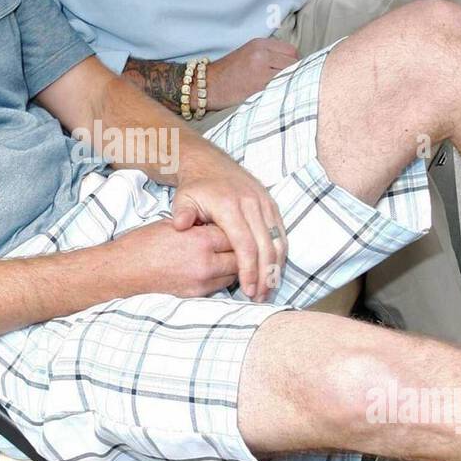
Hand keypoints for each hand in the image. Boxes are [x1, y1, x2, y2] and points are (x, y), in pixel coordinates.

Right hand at [115, 219, 238, 297]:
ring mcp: (202, 282)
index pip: (234, 235)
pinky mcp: (196, 295)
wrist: (123, 270)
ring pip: (233, 274)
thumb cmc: (144, 243)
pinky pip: (219, 286)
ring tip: (224, 256)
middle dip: (238, 249)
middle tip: (232, 243)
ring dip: (232, 266)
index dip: (234, 230)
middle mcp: (205, 263)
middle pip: (239, 257)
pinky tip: (214, 269)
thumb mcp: (173, 225)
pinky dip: (221, 278)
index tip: (232, 227)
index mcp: (200, 240)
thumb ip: (199, 227)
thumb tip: (217, 226)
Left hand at [172, 168, 285, 301]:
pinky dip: (280, 253)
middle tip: (260, 297)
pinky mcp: (271, 203)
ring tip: (268, 289)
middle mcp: (251, 203)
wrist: (209, 163)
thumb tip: (179, 226)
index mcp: (230, 205)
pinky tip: (275, 271)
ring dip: (275, 267)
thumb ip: (181, 214)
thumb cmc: (195, 187)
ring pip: (277, 240)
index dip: (248, 269)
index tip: (247, 290)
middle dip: (264, 275)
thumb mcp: (183, 198)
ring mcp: (264, 203)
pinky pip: (281, 232)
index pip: (244, 244)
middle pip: (265, 246)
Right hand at [208, 37, 299, 109]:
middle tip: (286, 83)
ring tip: (280, 90)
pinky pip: (280, 88)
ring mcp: (260, 70)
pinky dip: (281, 92)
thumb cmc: (227, 73)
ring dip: (289, 84)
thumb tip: (294, 65)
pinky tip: (275, 96)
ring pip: (290, 76)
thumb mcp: (248, 54)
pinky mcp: (258, 86)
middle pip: (294, 63)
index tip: (289, 72)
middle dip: (294, 74)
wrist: (206, 86)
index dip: (293, 63)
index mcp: (260, 44)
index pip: (292, 51)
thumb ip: (269, 55)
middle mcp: (261, 54)